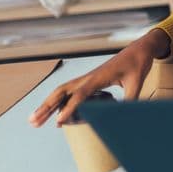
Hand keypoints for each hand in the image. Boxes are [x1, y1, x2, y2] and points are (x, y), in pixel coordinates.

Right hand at [29, 28, 169, 127]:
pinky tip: (54, 114)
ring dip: (47, 105)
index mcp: (99, 77)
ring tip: (34, 120)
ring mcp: (87, 78)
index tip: (58, 122)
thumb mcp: (137, 82)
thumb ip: (130, 99)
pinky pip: (69, 91)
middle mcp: (89, 77)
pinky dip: (58, 102)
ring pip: (61, 91)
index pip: (80, 95)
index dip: (69, 108)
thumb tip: (124, 115)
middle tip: (33, 122)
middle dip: (46, 107)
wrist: (139, 49)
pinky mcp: (89, 80)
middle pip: (62, 92)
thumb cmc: (138, 64)